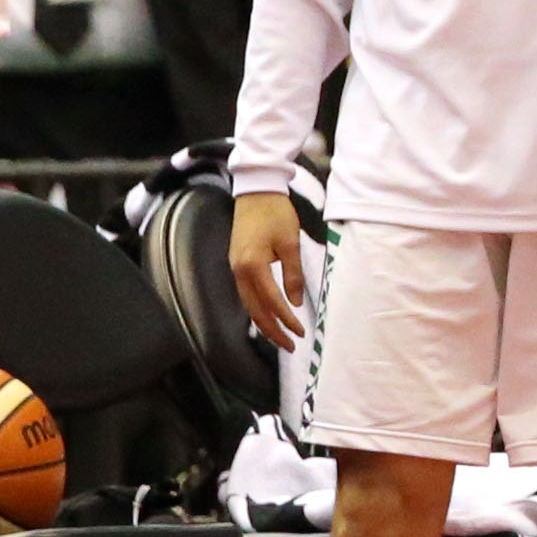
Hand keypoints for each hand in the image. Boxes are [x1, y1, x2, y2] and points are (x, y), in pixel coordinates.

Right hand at [230, 191, 309, 346]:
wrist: (256, 191)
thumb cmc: (276, 213)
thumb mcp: (291, 243)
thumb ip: (293, 274)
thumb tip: (294, 303)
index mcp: (253, 265)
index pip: (272, 302)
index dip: (286, 320)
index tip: (300, 332)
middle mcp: (239, 271)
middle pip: (255, 310)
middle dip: (273, 330)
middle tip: (290, 345)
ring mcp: (235, 268)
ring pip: (248, 304)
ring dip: (264, 322)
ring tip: (281, 337)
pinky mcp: (236, 264)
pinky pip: (246, 294)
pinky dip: (257, 308)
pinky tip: (269, 316)